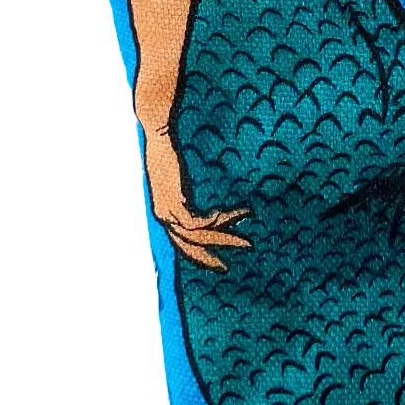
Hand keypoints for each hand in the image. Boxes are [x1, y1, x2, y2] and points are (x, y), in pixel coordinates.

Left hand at [144, 130, 250, 271]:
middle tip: (227, 267)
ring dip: (224, 239)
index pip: (181, 241)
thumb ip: (183, 190)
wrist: (158, 137)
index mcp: (163, 211)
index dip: (198, 253)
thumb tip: (193, 195)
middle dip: (208, 258)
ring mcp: (167, 212)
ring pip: (197, 237)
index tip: (217, 260)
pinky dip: (219, 221)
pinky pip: (199, 223)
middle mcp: (163, 216)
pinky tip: (233, 214)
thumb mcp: (175, 176)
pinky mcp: (175, 204)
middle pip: (187, 247)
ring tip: (246, 241)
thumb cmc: (166, 150)